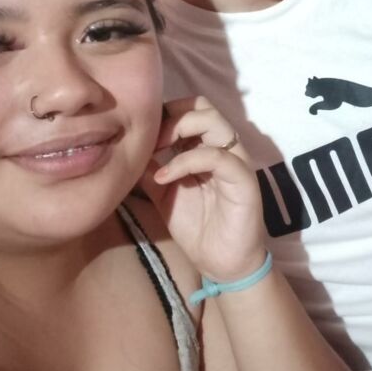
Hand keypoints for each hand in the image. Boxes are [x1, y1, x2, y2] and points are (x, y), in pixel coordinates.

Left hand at [143, 97, 265, 282]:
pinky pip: (218, 157)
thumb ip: (150, 169)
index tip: (142, 131)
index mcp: (207, 147)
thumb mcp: (163, 193)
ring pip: (214, 122)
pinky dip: (186, 161)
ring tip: (156, 150)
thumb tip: (128, 148)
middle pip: (203, 106)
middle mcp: (224, 148)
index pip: (191, 109)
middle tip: (150, 138)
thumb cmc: (197, 227)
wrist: (221, 263)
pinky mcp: (243, 180)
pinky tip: (164, 177)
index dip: (166, 112)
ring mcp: (236, 161)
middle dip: (172, 115)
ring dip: (180, 129)